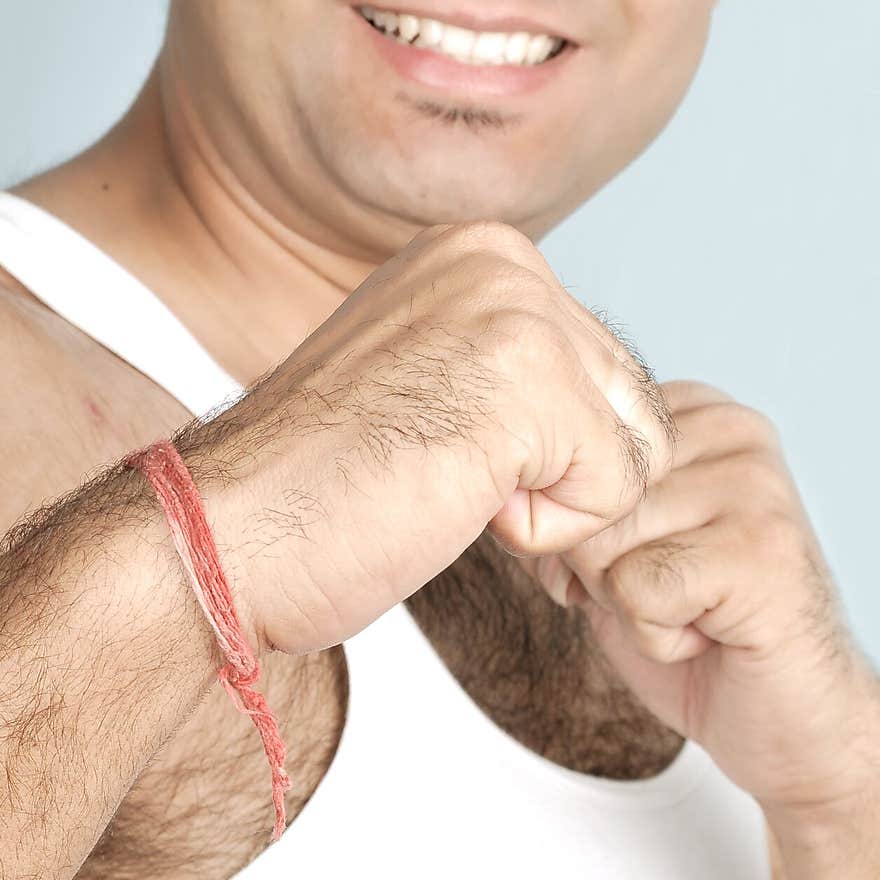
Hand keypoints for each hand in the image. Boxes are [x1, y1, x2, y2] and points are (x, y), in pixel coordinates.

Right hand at [196, 221, 674, 655]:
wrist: (227, 532)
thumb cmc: (316, 488)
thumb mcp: (425, 388)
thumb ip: (508, 371)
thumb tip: (607, 414)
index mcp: (479, 254)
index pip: (605, 372)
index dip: (550, 456)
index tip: (452, 466)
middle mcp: (504, 260)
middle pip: (635, 408)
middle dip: (565, 480)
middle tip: (458, 493)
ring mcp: (516, 312)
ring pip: (634, 450)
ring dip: (554, 505)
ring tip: (451, 493)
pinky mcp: (527, 383)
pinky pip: (615, 491)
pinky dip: (544, 534)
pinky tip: (452, 506)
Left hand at [522, 380, 878, 807]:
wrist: (786, 716)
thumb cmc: (695, 629)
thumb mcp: (611, 551)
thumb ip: (558, 508)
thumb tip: (486, 491)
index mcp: (696, 415)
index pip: (568, 452)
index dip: (576, 531)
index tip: (637, 560)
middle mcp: (733, 433)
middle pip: (582, 501)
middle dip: (599, 573)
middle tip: (669, 595)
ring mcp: (755, 488)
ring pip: (603, 545)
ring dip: (631, 607)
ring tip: (692, 611)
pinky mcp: (762, 552)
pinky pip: (640, 590)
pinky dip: (658, 636)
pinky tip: (707, 634)